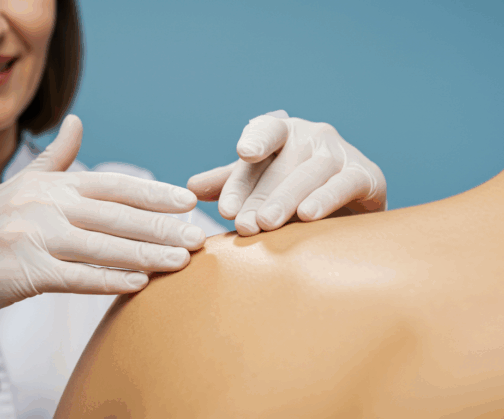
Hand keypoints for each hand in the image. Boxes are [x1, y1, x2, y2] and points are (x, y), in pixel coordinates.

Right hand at [0, 115, 205, 384]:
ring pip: (101, 247)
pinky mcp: (20, 273)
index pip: (109, 185)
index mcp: (44, 185)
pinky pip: (74, 278)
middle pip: (114, 215)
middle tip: (198, 238)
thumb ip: (52, 158)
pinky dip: (109, 281)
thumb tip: (78, 122)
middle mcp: (39, 205)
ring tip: (180, 263)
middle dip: (161, 227)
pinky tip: (138, 285)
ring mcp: (29, 238)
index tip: (187, 201)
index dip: (151, 192)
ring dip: (146, 256)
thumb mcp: (15, 186)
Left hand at [187, 111, 386, 235]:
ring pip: (309, 174)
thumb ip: (229, 182)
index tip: (243, 153)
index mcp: (284, 132)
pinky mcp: (366, 175)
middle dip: (258, 195)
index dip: (256, 139)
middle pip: (281, 163)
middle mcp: (313, 136)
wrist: (350, 210)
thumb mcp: (260, 183)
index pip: (266, 130)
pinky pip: (344, 184)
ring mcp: (341, 153)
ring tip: (265, 223)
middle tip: (241, 223)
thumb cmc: (295, 191)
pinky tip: (307, 215)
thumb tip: (190, 187)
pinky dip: (326, 198)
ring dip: (285, 199)